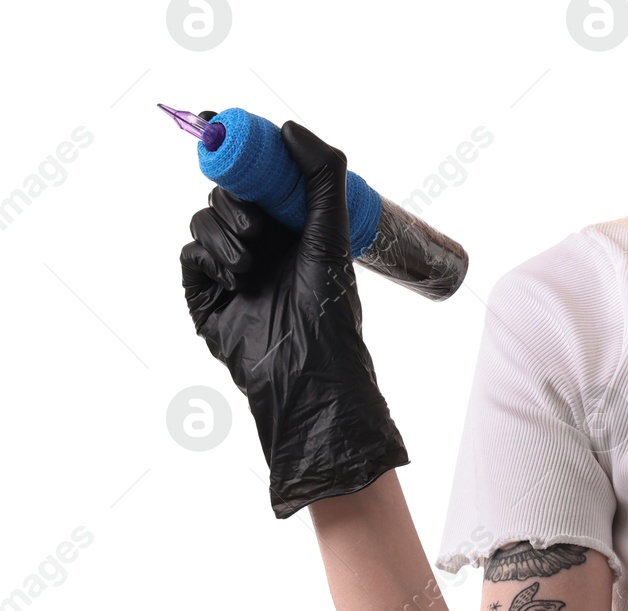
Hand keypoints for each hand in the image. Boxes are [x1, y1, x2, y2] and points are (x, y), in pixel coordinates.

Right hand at [179, 119, 407, 518]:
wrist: (306, 367)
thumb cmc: (328, 306)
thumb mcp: (332, 234)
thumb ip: (321, 176)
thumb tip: (288, 127)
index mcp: (292, 227)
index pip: (260, 177)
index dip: (243, 151)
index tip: (221, 122)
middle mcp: (262, 243)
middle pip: (226, 192)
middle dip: (237, 203)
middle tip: (259, 230)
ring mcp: (231, 267)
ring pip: (204, 219)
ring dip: (224, 234)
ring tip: (251, 267)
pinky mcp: (204, 292)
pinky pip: (190, 253)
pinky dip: (209, 258)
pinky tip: (235, 280)